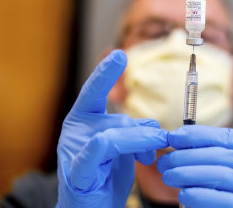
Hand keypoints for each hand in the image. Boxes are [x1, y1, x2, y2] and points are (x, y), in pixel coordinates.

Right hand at [57, 50, 168, 206]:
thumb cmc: (106, 177)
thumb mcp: (124, 149)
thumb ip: (135, 132)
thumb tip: (156, 128)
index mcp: (84, 120)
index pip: (93, 91)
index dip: (105, 73)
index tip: (119, 54)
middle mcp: (76, 131)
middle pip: (119, 118)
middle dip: (144, 132)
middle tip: (158, 145)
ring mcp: (73, 151)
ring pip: (115, 132)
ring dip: (141, 142)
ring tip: (152, 155)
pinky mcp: (78, 173)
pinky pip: (99, 150)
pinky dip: (119, 145)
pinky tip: (139, 154)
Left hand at [157, 125, 232, 207]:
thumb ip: (227, 157)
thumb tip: (185, 146)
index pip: (227, 136)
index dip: (196, 135)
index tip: (173, 136)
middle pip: (220, 155)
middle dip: (186, 157)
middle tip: (165, 162)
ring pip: (220, 176)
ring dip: (188, 175)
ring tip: (170, 177)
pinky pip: (225, 201)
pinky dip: (201, 197)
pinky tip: (185, 195)